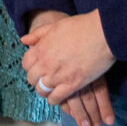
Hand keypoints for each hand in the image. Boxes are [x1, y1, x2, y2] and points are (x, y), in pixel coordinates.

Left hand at [21, 9, 117, 125]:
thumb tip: (24, 40)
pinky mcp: (72, 85)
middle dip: (37, 80)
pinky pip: (56, 98)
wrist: (102, 34)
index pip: (26, 64)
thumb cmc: (81, 27)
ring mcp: (58, 76)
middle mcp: (45, 64)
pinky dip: (55, 99)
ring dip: (45, 91)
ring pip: (42, 90)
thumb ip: (39, 34)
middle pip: (32, 79)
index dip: (31, 67)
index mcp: (40, 49)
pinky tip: (59, 97)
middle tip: (44, 79)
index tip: (37, 67)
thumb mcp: (55, 26)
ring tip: (51, 89)